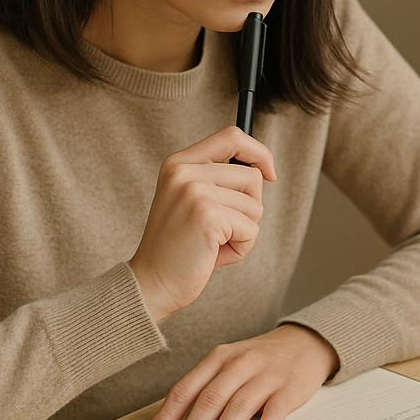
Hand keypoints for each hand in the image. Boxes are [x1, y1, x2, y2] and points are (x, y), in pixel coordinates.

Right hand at [128, 126, 276, 322]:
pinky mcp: (208, 216)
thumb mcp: (189, 201)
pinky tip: (214, 255)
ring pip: (255, 206)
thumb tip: (262, 170)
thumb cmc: (176, 248)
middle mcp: (185, 172)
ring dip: (243, 232)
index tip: (269, 172)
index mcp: (178, 163)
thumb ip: (215, 180)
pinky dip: (240, 248)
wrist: (150, 283)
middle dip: (248, 208)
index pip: (231, 136)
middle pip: (251, 176)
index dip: (258, 152)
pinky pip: (250, 229)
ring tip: (213, 244)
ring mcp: (195, 192)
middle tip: (219, 230)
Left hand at [143, 324, 339, 419]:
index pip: (184, 390)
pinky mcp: (289, 388)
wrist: (304, 344)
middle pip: (209, 400)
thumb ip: (207, 392)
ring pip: (238, 406)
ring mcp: (265, 375)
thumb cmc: (259, 363)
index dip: (166, 418)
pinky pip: (274, 411)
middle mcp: (239, 364)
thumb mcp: (229, 367)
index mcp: (217, 359)